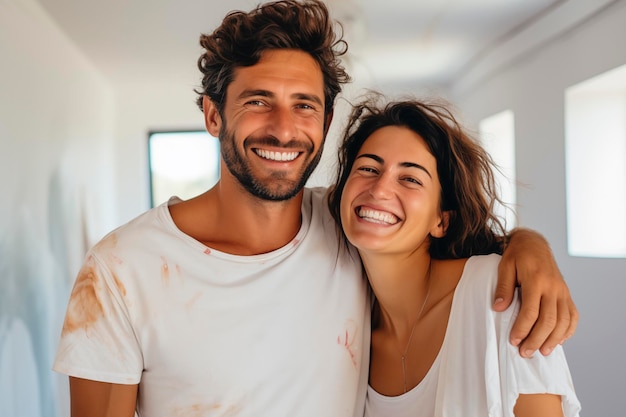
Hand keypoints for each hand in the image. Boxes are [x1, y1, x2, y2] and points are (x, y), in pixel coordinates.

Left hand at [493, 228, 577, 357]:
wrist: (535, 243)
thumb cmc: (516, 255)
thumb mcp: (505, 266)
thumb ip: (503, 287)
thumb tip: (498, 308)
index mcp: (536, 280)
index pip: (531, 311)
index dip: (522, 329)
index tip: (513, 341)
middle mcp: (553, 287)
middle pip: (549, 320)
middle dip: (536, 340)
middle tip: (524, 352)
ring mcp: (563, 291)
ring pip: (563, 321)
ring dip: (553, 339)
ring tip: (542, 352)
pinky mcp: (567, 294)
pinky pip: (573, 316)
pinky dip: (568, 331)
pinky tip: (558, 341)